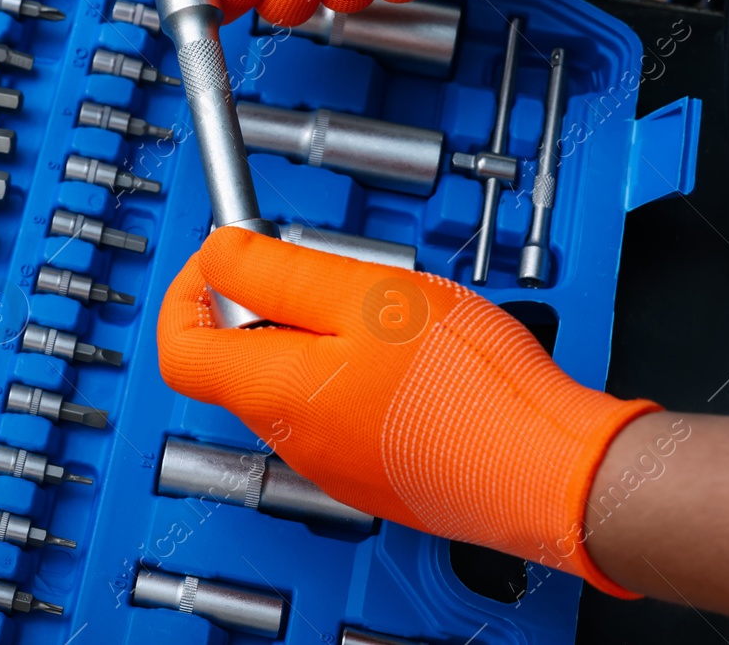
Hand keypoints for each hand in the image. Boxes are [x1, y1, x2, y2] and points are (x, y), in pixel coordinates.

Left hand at [158, 226, 657, 594]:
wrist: (550, 468)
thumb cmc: (469, 387)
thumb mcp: (364, 294)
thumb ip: (278, 272)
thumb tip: (218, 254)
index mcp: (276, 392)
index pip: (179, 349)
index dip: (188, 290)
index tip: (226, 256)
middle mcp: (294, 439)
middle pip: (238, 361)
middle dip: (267, 303)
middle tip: (327, 272)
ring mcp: (335, 463)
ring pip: (294, 383)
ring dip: (319, 335)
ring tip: (385, 313)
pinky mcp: (376, 474)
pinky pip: (339, 412)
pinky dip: (356, 372)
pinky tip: (412, 356)